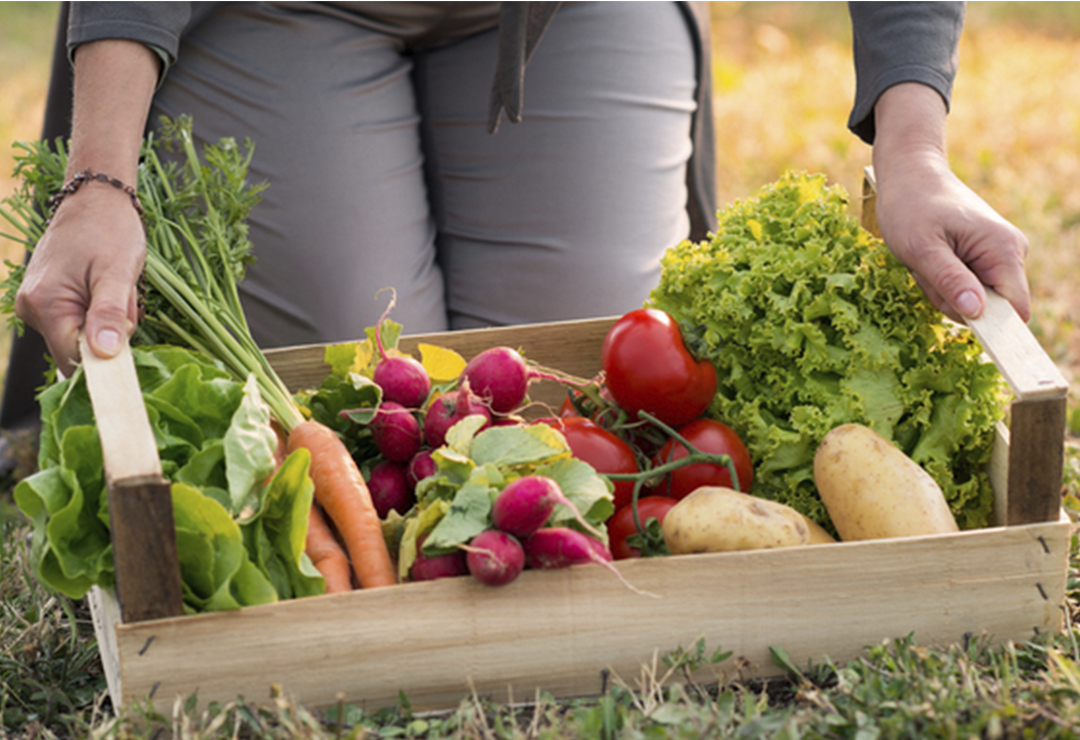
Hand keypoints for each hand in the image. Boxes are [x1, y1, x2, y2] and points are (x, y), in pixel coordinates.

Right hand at [14, 186, 145, 373]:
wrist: (96, 200)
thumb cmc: (109, 229)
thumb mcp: (118, 272)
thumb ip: (109, 313)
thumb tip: (103, 354)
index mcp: (44, 304)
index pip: (73, 360)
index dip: (105, 361)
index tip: (127, 338)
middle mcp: (32, 309)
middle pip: (80, 349)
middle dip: (110, 333)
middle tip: (122, 296)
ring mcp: (38, 305)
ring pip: (83, 336)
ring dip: (109, 320)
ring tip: (114, 286)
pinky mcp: (49, 301)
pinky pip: (80, 321)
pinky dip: (101, 312)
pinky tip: (106, 287)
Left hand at [872, 83, 1030, 322]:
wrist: (909, 175)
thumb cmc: (910, 206)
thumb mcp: (921, 248)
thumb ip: (949, 280)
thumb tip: (977, 313)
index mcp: (1003, 250)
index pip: (1015, 310)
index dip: (992, 327)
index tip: (959, 323)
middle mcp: (1010, 253)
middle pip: (989, 309)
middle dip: (952, 301)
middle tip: (925, 272)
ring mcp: (998, 255)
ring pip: (974, 301)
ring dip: (942, 291)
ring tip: (925, 261)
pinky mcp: (983, 258)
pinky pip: (965, 288)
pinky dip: (942, 282)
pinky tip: (930, 259)